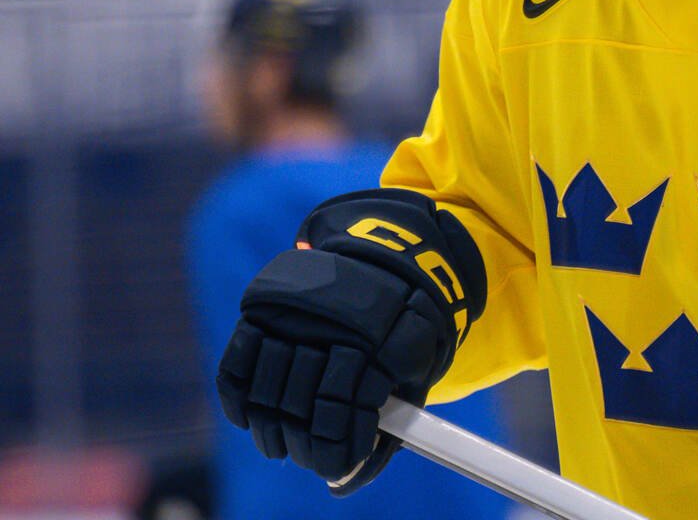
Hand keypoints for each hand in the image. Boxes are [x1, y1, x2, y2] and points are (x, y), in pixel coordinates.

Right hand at [214, 189, 484, 492]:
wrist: (392, 257)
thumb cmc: (406, 329)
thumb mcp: (416, 371)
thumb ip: (389, 427)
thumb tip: (344, 485)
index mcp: (378, 344)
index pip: (344, 413)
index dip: (337, 449)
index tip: (338, 466)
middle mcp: (331, 327)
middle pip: (301, 407)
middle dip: (304, 444)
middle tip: (308, 458)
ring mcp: (294, 316)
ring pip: (267, 391)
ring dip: (271, 429)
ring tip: (280, 445)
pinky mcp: (263, 308)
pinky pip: (237, 365)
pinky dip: (237, 398)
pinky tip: (249, 418)